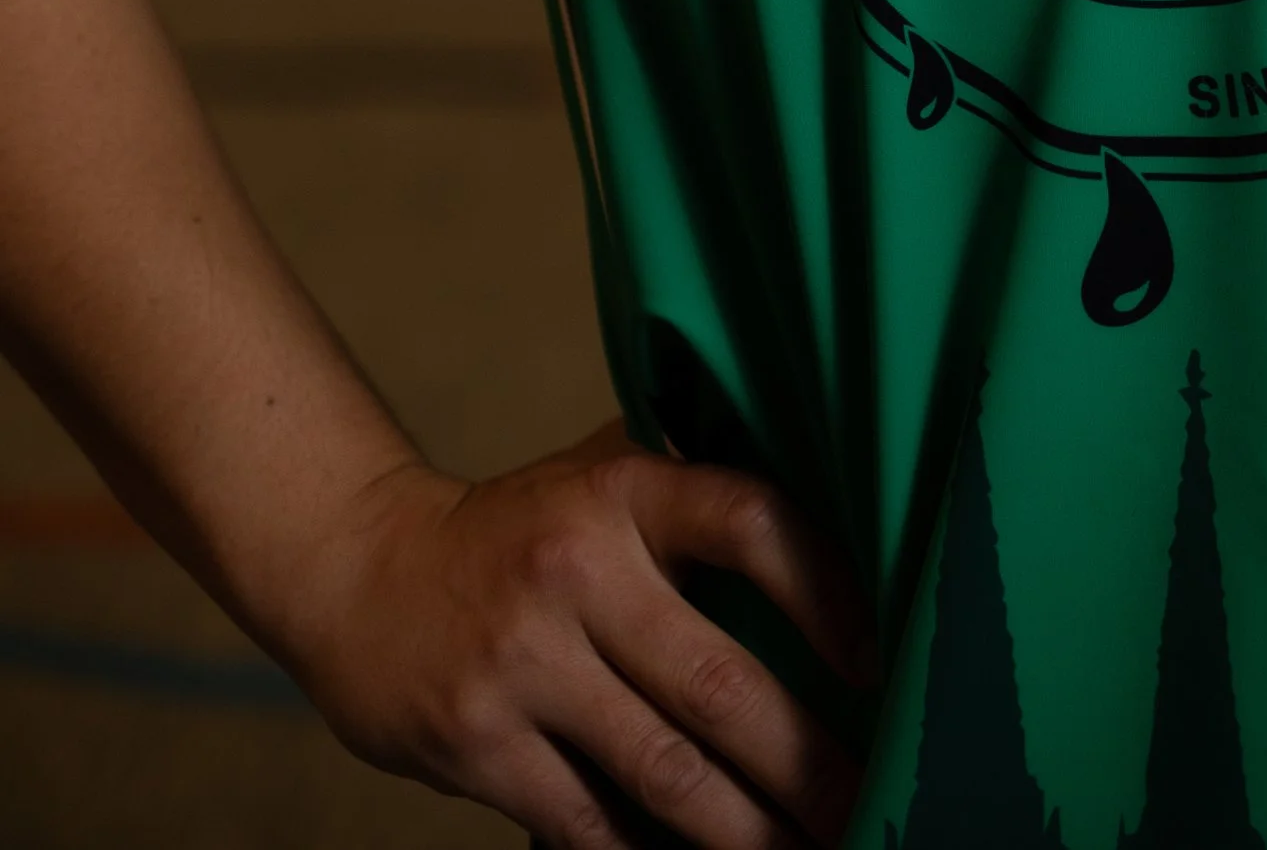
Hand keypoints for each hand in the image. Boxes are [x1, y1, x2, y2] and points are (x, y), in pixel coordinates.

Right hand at [278, 420, 876, 847]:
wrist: (361, 570)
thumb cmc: (518, 531)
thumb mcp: (602, 479)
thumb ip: (692, 499)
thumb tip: (833, 551)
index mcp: (624, 489)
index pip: (750, 522)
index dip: (827, 591)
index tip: (879, 662)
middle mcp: (577, 567)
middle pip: (718, 683)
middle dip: (803, 762)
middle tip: (867, 804)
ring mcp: (523, 660)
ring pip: (662, 771)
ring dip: (743, 832)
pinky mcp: (478, 741)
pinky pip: (586, 821)